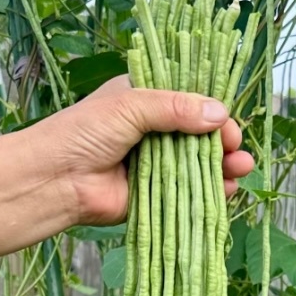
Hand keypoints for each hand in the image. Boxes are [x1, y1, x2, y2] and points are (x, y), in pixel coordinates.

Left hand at [36, 75, 254, 228]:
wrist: (55, 179)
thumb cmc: (84, 132)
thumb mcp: (132, 106)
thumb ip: (176, 108)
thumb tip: (220, 114)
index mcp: (146, 100)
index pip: (190, 100)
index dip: (213, 109)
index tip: (228, 121)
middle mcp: (153, 130)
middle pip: (200, 134)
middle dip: (222, 141)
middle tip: (235, 149)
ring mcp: (156, 164)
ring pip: (199, 164)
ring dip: (223, 167)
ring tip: (241, 168)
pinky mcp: (156, 195)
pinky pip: (189, 193)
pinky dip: (211, 192)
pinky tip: (227, 190)